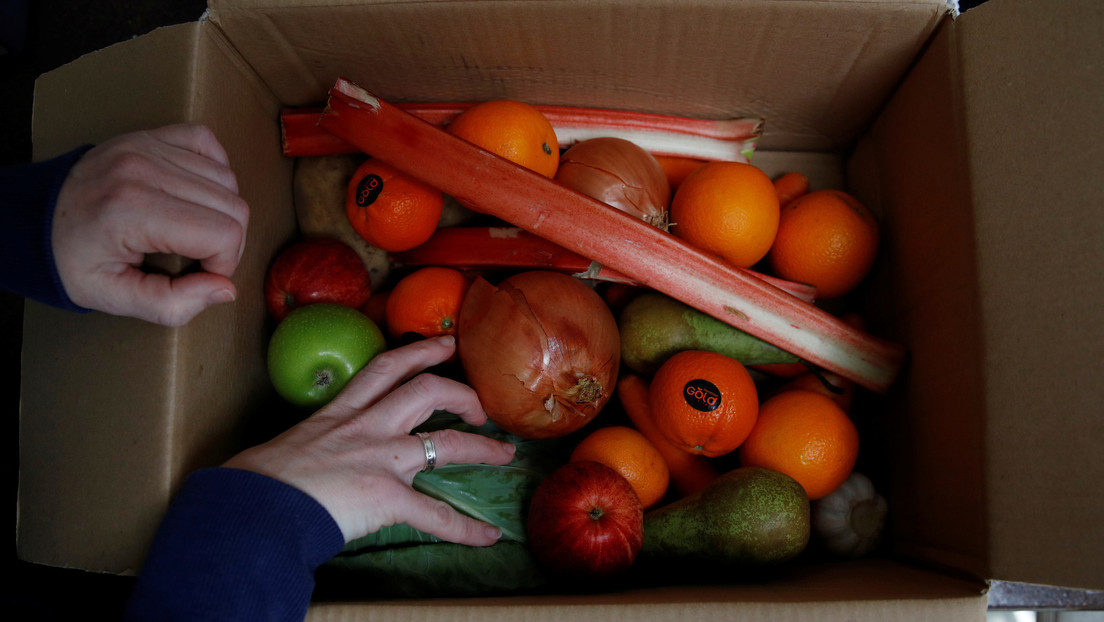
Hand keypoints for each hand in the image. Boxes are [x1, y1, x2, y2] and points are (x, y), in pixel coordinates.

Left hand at [52, 124, 248, 325]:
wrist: (32, 219)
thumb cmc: (73, 260)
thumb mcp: (114, 298)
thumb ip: (173, 304)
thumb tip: (225, 289)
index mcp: (133, 212)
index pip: (223, 234)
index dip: (223, 263)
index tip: (199, 274)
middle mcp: (144, 170)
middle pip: (233, 206)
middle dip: (227, 241)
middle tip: (198, 256)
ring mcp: (147, 147)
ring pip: (227, 179)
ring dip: (222, 210)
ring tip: (194, 228)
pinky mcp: (149, 136)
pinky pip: (208, 143)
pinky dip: (215, 171)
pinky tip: (198, 194)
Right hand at [223, 336, 516, 544]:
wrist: (254, 508)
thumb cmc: (258, 480)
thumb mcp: (289, 444)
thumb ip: (314, 441)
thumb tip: (313, 455)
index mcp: (341, 412)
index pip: (386, 368)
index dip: (421, 350)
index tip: (446, 343)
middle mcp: (368, 427)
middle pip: (428, 391)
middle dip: (462, 394)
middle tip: (482, 404)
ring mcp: (382, 460)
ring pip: (448, 443)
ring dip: (483, 449)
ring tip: (505, 454)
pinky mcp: (388, 497)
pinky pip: (437, 514)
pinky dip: (466, 528)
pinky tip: (488, 536)